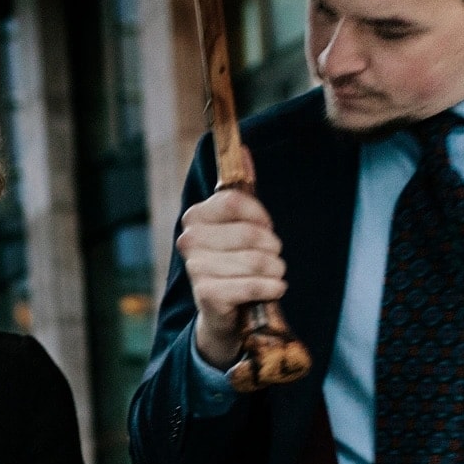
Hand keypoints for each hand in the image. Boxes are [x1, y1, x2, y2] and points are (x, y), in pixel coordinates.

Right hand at [176, 187, 286, 369]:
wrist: (223, 312)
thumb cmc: (234, 263)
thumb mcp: (239, 225)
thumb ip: (242, 189)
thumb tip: (244, 150)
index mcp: (195, 217)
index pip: (235, 201)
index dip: (260, 217)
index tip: (266, 229)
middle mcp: (189, 240)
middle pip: (250, 234)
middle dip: (272, 248)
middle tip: (273, 258)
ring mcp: (196, 268)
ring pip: (256, 261)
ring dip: (275, 270)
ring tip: (274, 275)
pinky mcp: (207, 294)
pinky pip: (253, 284)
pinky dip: (272, 288)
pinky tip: (274, 289)